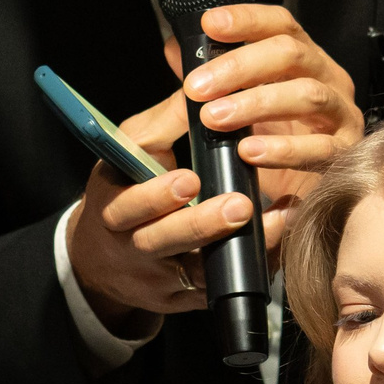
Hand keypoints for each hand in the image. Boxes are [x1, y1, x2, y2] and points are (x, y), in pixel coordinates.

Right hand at [63, 86, 274, 330]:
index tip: (189, 180)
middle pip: (162, 242)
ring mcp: (160, 279)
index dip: (156, 196)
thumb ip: (163, 122)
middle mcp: (132, 248)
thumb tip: (199, 83)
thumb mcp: (128, 155)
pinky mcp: (186, 300)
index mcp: (112, 207)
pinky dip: (255, 265)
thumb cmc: (124, 190)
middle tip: (240, 204)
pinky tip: (281, 239)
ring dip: (238, 246)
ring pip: (197, 273)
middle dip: (200, 225)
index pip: (129, 204)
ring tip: (275, 220)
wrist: (103, 261)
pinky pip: (223, 287)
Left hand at [172, 4, 362, 241]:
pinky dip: (283, 149)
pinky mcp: (345, 150)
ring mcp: (342, 112)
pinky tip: (249, 152)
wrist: (300, 190)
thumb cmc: (272, 138)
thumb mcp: (237, 104)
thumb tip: (176, 48)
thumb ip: (212, 77)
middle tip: (198, 87)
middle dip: (240, 67)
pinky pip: (319, 147)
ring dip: (257, 104)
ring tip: (215, 118)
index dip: (246, 19)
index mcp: (303, 58)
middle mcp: (328, 77)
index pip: (279, 24)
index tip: (210, 24)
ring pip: (307, 95)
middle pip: (291, 53)